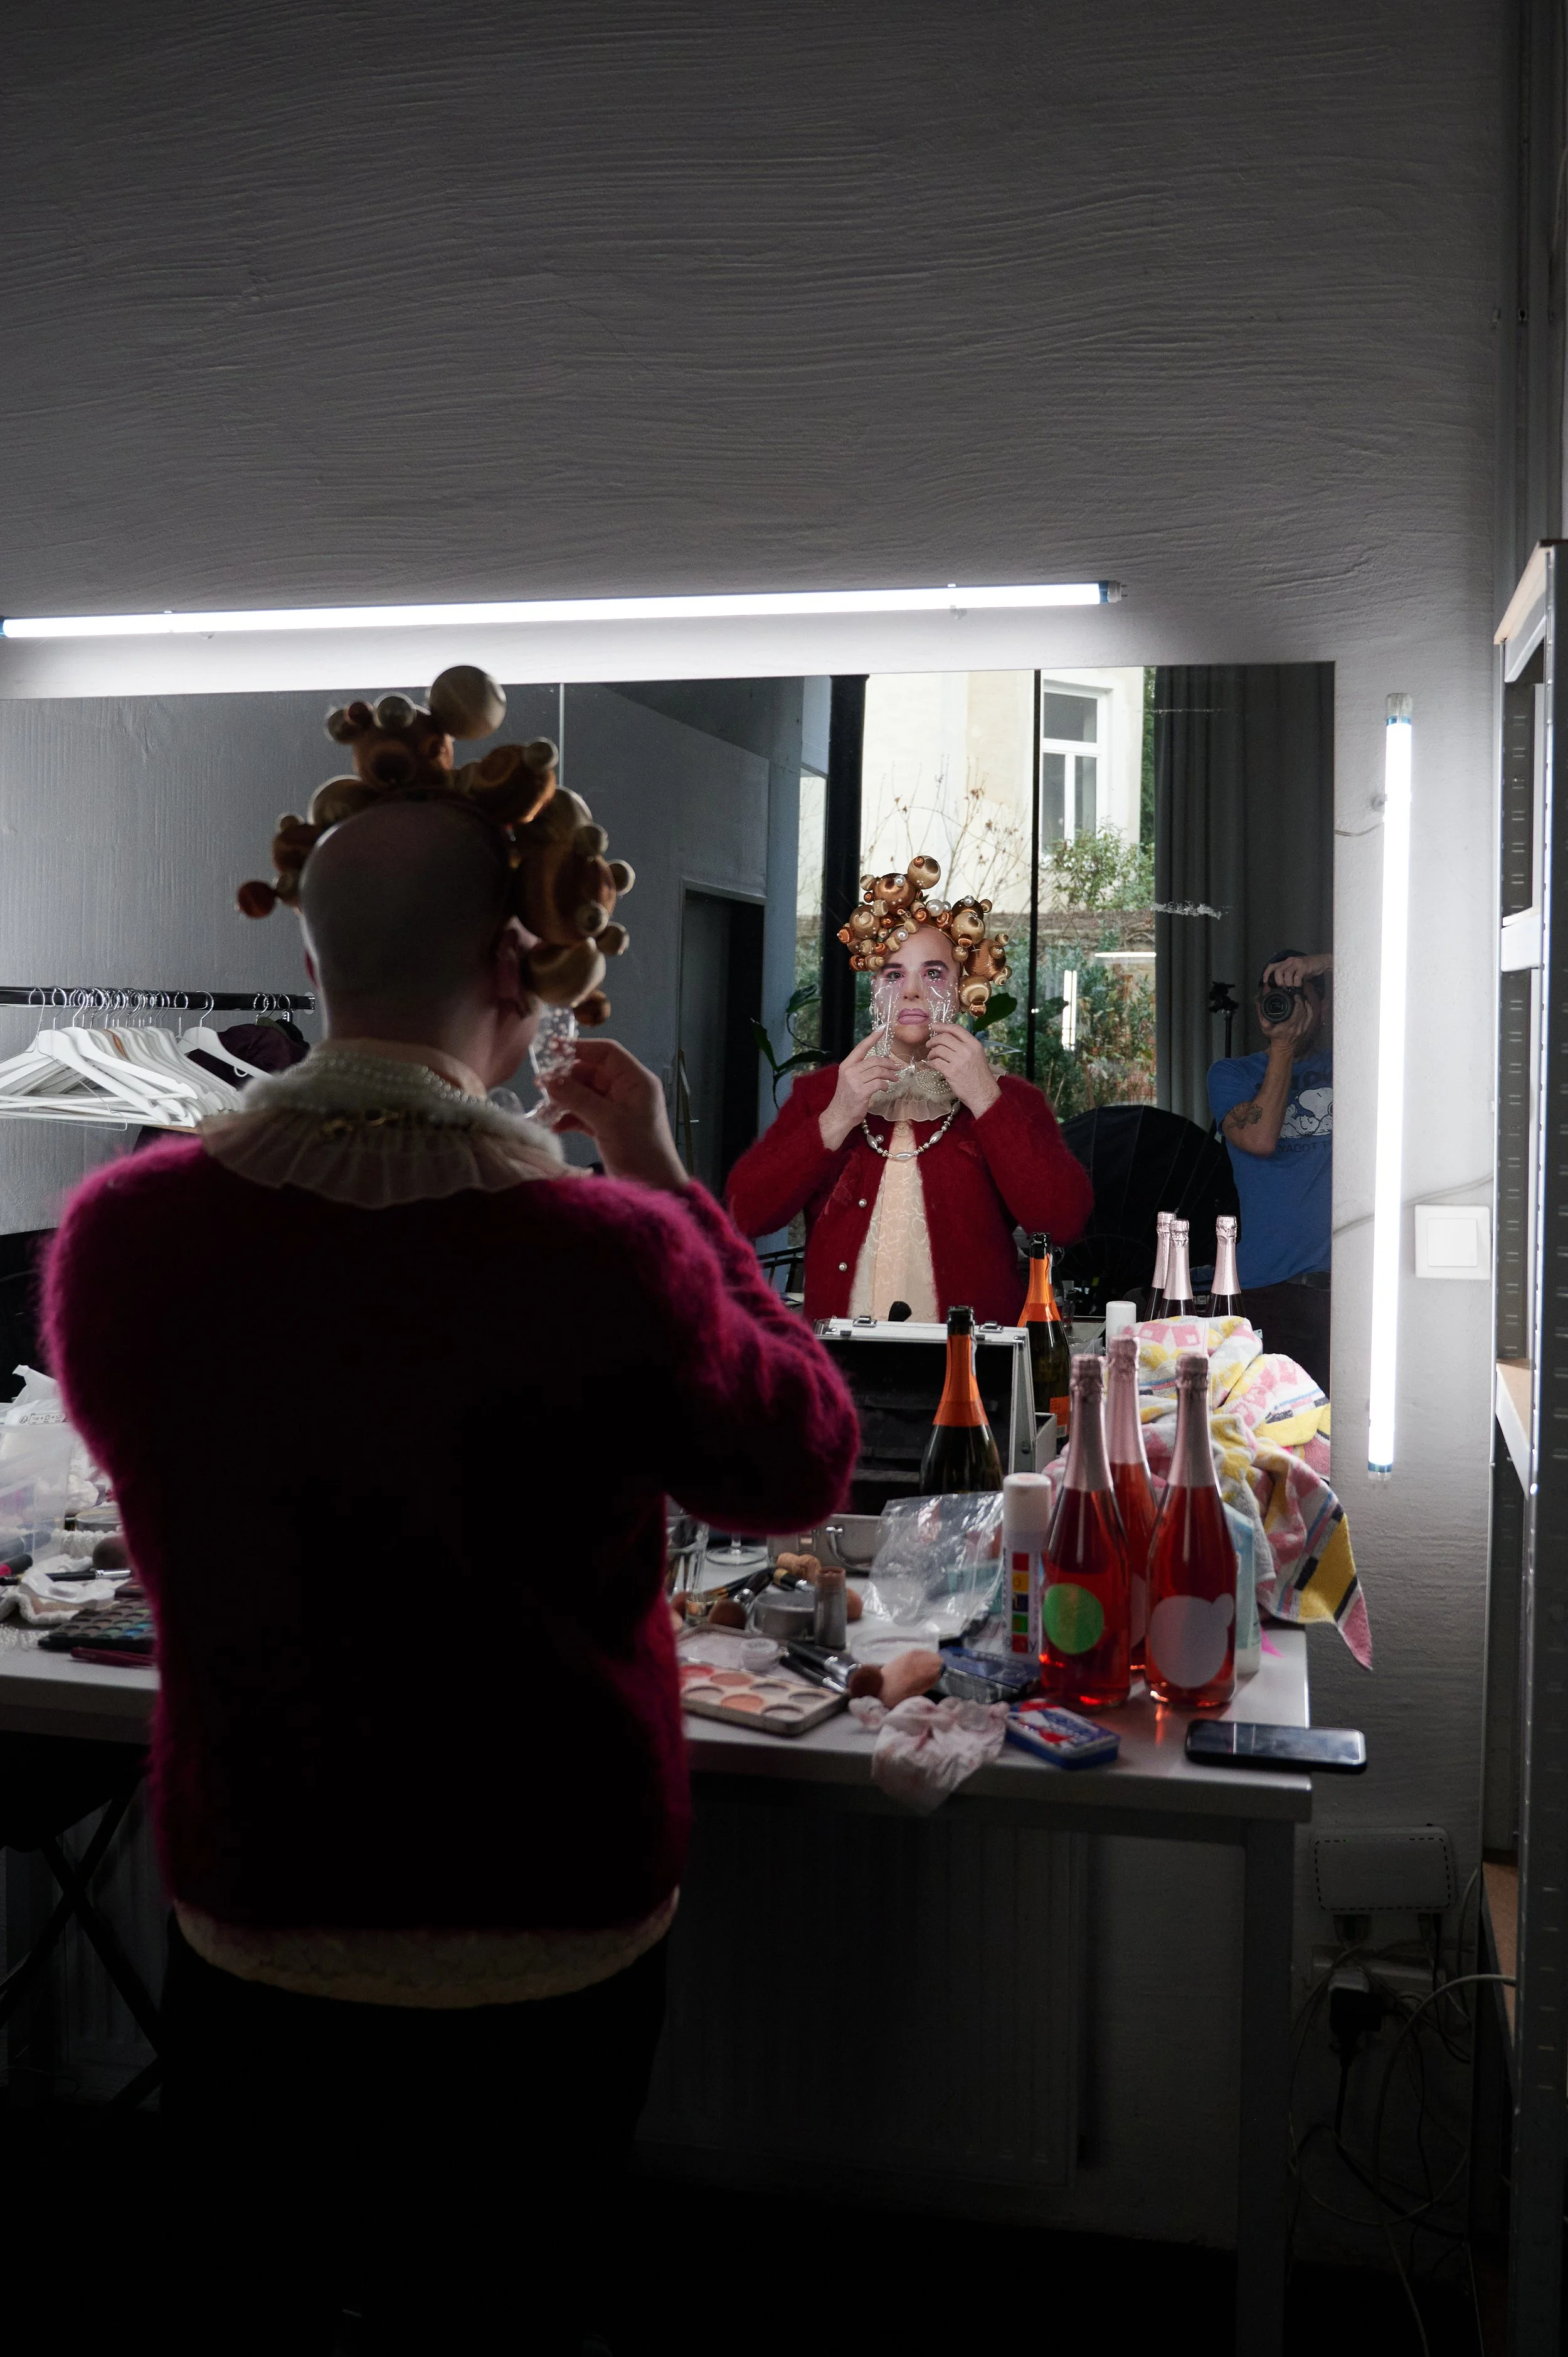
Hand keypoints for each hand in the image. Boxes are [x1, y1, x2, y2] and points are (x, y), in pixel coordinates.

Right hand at [546, 1038, 689, 1192]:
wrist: (655, 1187)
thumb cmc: (639, 1150)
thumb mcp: (608, 1121)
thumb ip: (578, 1098)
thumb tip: (549, 1080)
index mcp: (636, 1081)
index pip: (607, 1053)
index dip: (580, 1048)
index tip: (552, 1049)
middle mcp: (627, 1090)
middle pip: (591, 1072)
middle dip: (566, 1078)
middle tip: (539, 1085)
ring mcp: (616, 1109)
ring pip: (584, 1094)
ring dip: (564, 1099)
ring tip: (543, 1107)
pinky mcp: (607, 1127)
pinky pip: (583, 1114)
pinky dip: (569, 1118)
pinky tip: (554, 1125)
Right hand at [819, 1033, 897, 1151]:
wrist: (839, 1115)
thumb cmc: (847, 1098)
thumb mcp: (851, 1080)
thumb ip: (862, 1070)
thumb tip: (881, 1063)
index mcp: (846, 1065)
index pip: (861, 1047)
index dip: (873, 1037)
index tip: (882, 1028)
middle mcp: (849, 1071)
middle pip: (874, 1060)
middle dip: (889, 1063)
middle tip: (897, 1068)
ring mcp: (854, 1081)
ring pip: (879, 1071)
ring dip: (890, 1075)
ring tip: (895, 1079)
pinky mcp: (861, 1092)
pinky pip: (879, 1083)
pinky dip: (886, 1085)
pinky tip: (886, 1088)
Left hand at [924, 1024, 1000, 1116]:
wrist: (983, 1094)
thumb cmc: (979, 1076)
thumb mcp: (977, 1056)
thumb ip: (965, 1046)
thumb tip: (947, 1038)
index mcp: (974, 1044)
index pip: (956, 1029)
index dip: (943, 1026)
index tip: (934, 1026)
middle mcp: (967, 1050)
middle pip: (944, 1038)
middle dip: (933, 1040)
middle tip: (929, 1045)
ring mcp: (959, 1061)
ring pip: (938, 1050)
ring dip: (931, 1053)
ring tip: (932, 1057)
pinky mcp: (951, 1072)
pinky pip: (936, 1062)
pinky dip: (931, 1063)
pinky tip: (933, 1065)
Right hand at [1260, 992, 1318, 1055]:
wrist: (1283, 1047)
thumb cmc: (1274, 1037)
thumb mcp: (1266, 1029)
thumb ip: (1263, 1018)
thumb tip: (1259, 1005)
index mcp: (1288, 1027)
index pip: (1296, 1013)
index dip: (1297, 1003)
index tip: (1294, 996)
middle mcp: (1297, 1028)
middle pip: (1302, 1012)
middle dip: (1300, 1002)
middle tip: (1296, 995)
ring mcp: (1302, 1028)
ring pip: (1307, 1014)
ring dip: (1305, 1005)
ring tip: (1301, 998)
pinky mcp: (1305, 1028)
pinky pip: (1310, 1017)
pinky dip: (1309, 1009)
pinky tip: (1307, 1004)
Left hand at [1262, 952, 1331, 991]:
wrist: (1321, 962)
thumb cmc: (1308, 968)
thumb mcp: (1296, 971)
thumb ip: (1289, 976)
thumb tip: (1283, 987)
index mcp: (1286, 962)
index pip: (1272, 966)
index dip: (1267, 974)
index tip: (1265, 982)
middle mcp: (1289, 961)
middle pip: (1278, 972)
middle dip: (1279, 982)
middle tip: (1285, 986)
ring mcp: (1296, 963)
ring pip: (1286, 974)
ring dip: (1289, 983)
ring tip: (1294, 985)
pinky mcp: (1304, 966)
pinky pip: (1296, 976)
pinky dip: (1297, 983)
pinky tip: (1299, 984)